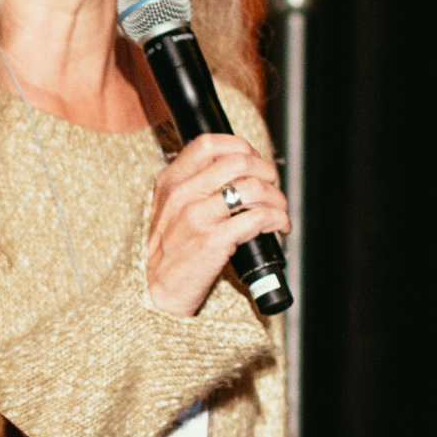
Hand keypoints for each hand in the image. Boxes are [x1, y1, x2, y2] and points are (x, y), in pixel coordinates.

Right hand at [146, 134, 289, 316]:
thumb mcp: (169, 209)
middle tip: (273, 186)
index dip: (240, 146)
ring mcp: (197, 217)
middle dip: (267, 172)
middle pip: (239, 162)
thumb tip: (236, 171)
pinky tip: (278, 226)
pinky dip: (278, 219)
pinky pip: (259, 217)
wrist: (156, 292)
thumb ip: (193, 186)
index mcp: (170, 181)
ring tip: (279, 210)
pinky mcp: (214, 241)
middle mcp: (182, 195)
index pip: (208, 144)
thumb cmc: (170, 252)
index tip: (253, 159)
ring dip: (277, 198)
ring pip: (254, 188)